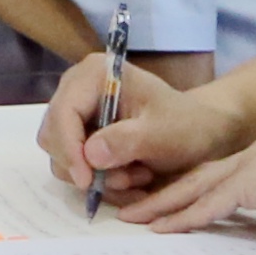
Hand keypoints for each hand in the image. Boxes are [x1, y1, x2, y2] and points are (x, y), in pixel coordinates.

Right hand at [50, 54, 255, 219]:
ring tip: (134, 178)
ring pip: (61, 154)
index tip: (87, 181)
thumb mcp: (163, 134)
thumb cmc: (187, 125)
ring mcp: (77, 112)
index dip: (70, 148)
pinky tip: (128, 179)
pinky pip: (74, 164)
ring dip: (94, 176)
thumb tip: (90, 155)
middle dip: (84, 165)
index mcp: (95, 74)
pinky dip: (98, 179)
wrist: (201, 131)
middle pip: (54, 135)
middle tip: (123, 180)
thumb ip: (127, 141)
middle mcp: (77, 89)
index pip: (64, 112)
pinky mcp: (81, 133)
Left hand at [112, 132, 255, 241]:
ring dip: (165, 205)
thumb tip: (254, 222)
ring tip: (137, 220)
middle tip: (132, 209)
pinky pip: (216, 201)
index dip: (184, 188)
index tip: (158, 203)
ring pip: (199, 186)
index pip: (215, 173)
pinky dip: (189, 215)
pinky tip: (168, 228)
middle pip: (198, 175)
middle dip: (162, 193)